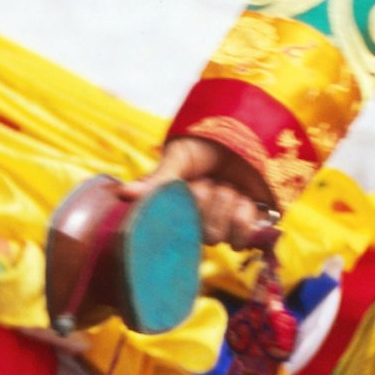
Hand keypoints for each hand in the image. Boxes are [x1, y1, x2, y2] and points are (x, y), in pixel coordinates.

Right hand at [155, 133, 278, 250]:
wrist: (245, 134)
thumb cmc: (206, 146)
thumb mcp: (178, 158)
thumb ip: (158, 181)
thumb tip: (124, 194)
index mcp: (177, 209)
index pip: (171, 230)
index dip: (184, 209)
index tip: (192, 186)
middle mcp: (198, 223)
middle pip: (199, 235)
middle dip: (207, 202)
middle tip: (210, 181)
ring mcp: (224, 227)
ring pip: (219, 237)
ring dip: (226, 205)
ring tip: (228, 186)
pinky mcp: (250, 227)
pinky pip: (244, 239)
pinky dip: (245, 215)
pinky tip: (244, 198)